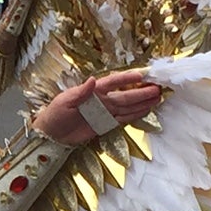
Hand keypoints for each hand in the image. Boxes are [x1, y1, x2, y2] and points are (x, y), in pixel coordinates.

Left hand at [31, 70, 162, 145]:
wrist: (51, 134)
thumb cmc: (55, 114)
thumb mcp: (65, 101)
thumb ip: (80, 92)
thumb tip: (91, 80)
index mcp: (93, 91)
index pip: (113, 82)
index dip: (126, 79)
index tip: (141, 76)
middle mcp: (102, 100)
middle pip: (125, 95)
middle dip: (142, 92)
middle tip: (158, 88)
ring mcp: (105, 112)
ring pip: (128, 106)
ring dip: (143, 102)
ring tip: (158, 97)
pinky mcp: (106, 124)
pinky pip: (124, 118)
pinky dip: (135, 115)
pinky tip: (146, 110)